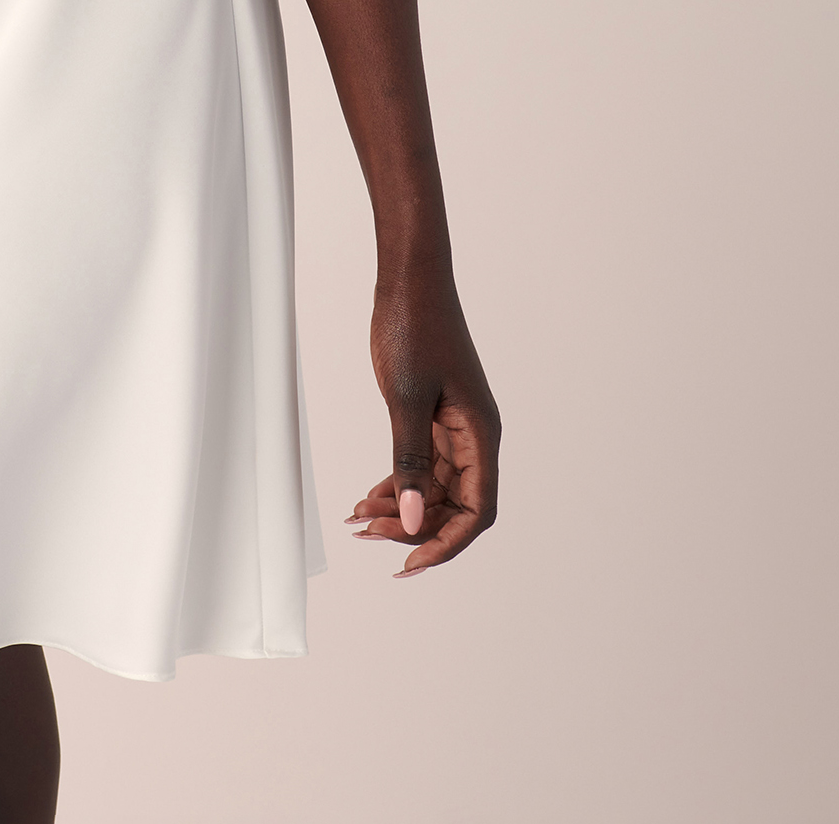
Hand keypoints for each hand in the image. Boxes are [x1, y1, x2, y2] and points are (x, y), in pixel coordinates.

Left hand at [348, 275, 499, 574]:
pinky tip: (367, 496)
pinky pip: (423, 463)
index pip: (477, 511)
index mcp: (481, 433)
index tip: (409, 563)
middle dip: (414, 527)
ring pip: (435, 486)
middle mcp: (475, 434)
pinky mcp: (436, 414)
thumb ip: (409, 460)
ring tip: (358, 519)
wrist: (410, 276)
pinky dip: (398, 481)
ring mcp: (455, 425)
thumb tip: (412, 520)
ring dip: (401, 507)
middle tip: (366, 535)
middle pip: (455, 505)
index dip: (447, 544)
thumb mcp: (405, 397)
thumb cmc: (414, 326)